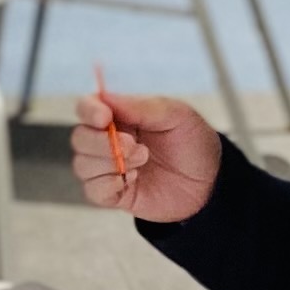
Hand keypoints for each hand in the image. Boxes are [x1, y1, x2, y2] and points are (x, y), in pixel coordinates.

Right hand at [72, 89, 222, 222]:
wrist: (210, 182)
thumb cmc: (193, 143)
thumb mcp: (175, 115)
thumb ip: (141, 107)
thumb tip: (105, 96)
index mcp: (120, 115)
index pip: (87, 107)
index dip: (88, 111)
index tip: (104, 118)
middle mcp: (109, 140)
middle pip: (79, 137)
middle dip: (101, 143)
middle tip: (135, 146)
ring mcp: (109, 168)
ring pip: (82, 164)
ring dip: (110, 164)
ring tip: (142, 161)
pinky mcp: (114, 193)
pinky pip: (92, 190)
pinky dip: (107, 184)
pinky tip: (131, 180)